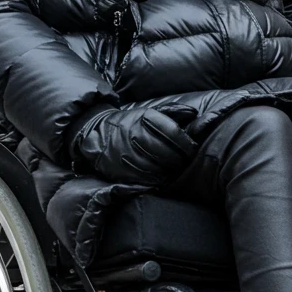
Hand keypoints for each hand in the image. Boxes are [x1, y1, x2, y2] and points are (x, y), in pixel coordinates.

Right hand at [71, 106, 197, 184]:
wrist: (97, 133)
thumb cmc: (130, 123)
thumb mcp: (149, 111)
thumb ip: (173, 111)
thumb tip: (194, 113)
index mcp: (144, 118)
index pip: (173, 133)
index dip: (187, 144)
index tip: (192, 149)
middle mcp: (135, 134)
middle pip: (168, 153)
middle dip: (180, 160)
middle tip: (184, 162)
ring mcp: (127, 153)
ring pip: (158, 168)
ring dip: (170, 171)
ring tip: (174, 170)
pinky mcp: (121, 169)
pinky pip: (145, 179)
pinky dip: (157, 180)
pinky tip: (162, 177)